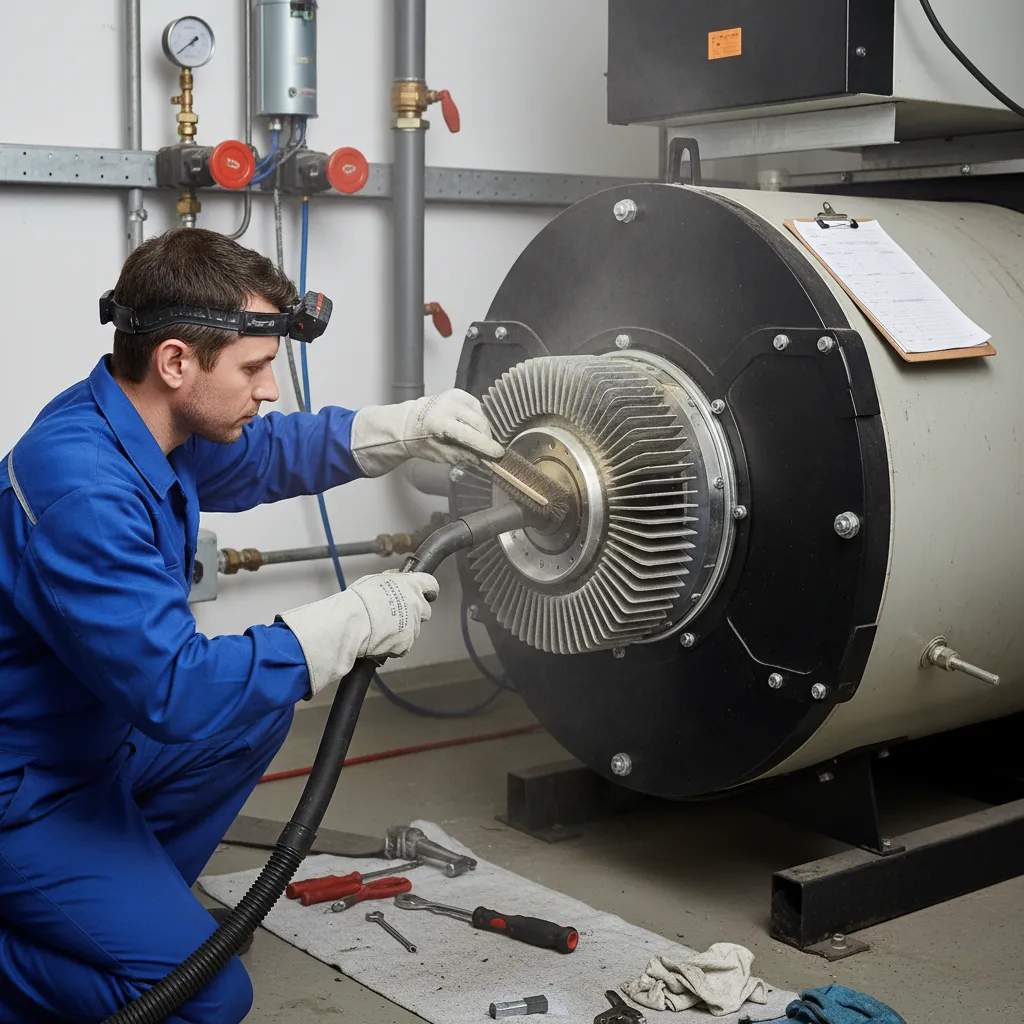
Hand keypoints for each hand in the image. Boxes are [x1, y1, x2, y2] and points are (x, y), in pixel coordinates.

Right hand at [279, 571, 438, 695]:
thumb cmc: (358, 600)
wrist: (351, 623)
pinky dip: (395, 644)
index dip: (429, 590)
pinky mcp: (406, 643)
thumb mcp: (375, 580)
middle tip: (398, 615)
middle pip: (425, 609)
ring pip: (414, 628)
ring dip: (403, 629)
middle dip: (415, 612)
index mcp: (411, 585)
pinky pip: (404, 645)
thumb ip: (392, 579)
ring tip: (382, 628)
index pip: (431, 584)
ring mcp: (413, 625)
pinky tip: (381, 639)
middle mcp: (416, 604)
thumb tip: (397, 577)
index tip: (428, 594)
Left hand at [350, 389, 504, 477]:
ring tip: (478, 441)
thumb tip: (480, 459)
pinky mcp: (459, 393)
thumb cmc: (422, 441)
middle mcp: (448, 406)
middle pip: (479, 423)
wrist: (408, 422)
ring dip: (483, 430)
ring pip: (480, 415)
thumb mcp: (438, 455)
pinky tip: (472, 428)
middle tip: (488, 452)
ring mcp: (454, 397)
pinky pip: (477, 408)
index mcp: (439, 423)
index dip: (486, 446)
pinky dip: (478, 420)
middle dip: (486, 439)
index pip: (469, 435)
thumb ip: (460, 456)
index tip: (498, 454)